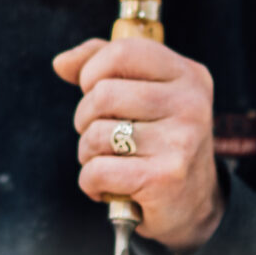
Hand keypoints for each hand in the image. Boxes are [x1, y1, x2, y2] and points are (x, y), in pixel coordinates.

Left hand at [53, 37, 224, 251]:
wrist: (194, 204)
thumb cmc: (160, 142)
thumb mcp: (146, 94)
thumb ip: (106, 68)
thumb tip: (61, 62)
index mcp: (188, 75)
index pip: (123, 51)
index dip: (92, 69)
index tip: (93, 89)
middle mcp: (190, 104)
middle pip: (103, 94)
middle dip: (85, 117)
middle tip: (100, 134)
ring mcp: (180, 141)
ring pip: (96, 134)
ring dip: (88, 153)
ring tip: (108, 161)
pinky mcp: (164, 177)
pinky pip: (97, 171)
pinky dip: (90, 182)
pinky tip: (107, 186)